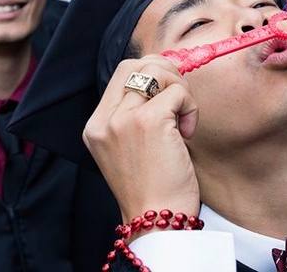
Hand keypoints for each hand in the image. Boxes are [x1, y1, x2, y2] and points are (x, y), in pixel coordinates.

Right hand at [83, 55, 200, 226]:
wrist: (156, 222)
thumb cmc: (151, 187)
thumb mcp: (128, 147)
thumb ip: (134, 114)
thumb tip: (165, 77)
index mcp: (96, 125)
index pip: (122, 73)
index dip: (152, 73)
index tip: (169, 93)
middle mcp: (105, 119)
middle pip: (137, 64)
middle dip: (166, 72)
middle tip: (180, 100)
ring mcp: (124, 119)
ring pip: (159, 72)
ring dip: (181, 90)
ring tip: (183, 121)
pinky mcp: (149, 121)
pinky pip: (178, 92)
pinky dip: (190, 107)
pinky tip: (186, 134)